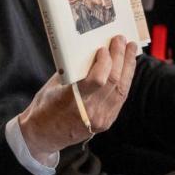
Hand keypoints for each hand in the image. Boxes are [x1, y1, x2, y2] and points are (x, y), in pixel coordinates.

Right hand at [18, 36, 137, 164]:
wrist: (44, 134)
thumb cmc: (46, 105)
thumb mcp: (55, 84)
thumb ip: (73, 70)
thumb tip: (92, 50)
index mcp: (72, 100)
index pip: (97, 80)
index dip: (105, 61)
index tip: (104, 48)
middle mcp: (89, 112)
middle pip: (112, 81)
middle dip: (119, 57)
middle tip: (121, 40)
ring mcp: (100, 119)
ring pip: (121, 89)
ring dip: (128, 67)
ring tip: (130, 49)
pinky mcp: (106, 122)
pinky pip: (120, 98)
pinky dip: (125, 80)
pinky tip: (127, 68)